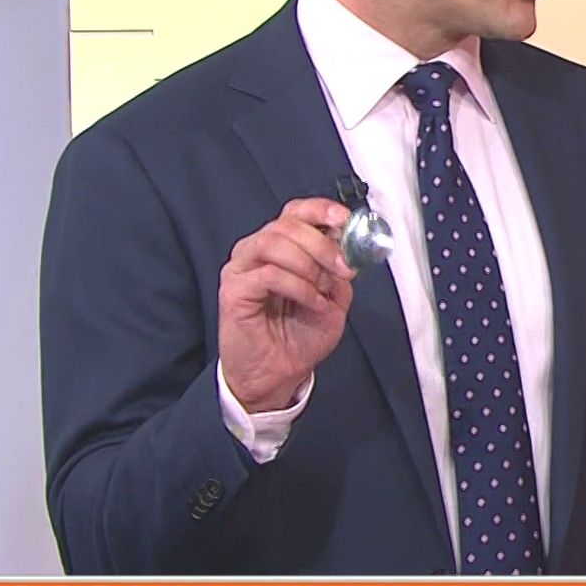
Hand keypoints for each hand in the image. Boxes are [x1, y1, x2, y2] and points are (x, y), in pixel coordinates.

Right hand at [218, 197, 356, 411]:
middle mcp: (258, 250)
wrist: (278, 375)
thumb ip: (339, 271)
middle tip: (343, 268)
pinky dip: (298, 286)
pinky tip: (311, 302)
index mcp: (282, 246)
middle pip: (287, 223)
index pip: (297, 211)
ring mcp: (242, 268)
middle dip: (323, 243)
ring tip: (323, 290)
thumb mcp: (334, 299)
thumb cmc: (299, 337)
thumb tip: (351, 248)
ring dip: (309, 264)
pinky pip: (268, 274)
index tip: (346, 221)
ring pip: (274, 242)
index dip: (322, 210)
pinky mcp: (234, 290)